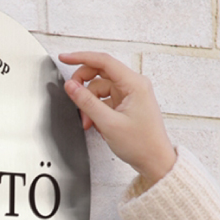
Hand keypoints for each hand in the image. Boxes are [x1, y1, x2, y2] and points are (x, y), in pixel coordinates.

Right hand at [59, 51, 176, 186]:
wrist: (155, 161)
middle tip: (73, 96)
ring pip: (100, 88)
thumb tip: (71, 86)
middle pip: (100, 73)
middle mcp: (134, 85)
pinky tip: (96, 123)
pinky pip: (105, 99)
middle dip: (84, 86)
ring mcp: (130, 95)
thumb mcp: (108, 123)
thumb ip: (87, 102)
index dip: (81, 58)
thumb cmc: (142, 144)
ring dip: (90, 104)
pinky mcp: (126, 104)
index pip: (103, 61)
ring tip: (88, 122)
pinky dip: (96, 110)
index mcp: (135, 84)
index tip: (64, 58)